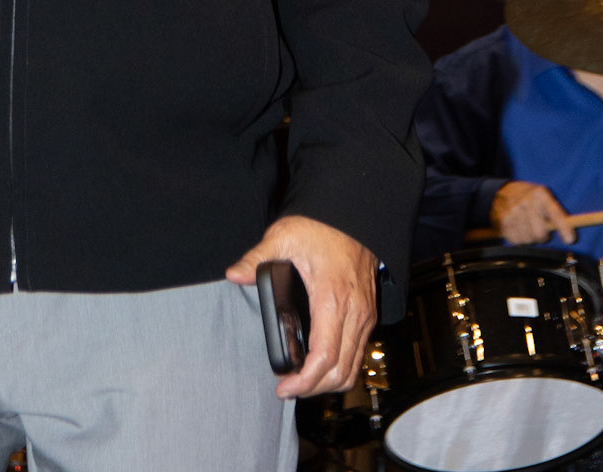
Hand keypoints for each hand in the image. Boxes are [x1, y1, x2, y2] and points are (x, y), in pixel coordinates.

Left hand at [227, 215, 376, 399]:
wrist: (352, 213)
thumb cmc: (320, 226)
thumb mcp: (284, 236)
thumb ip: (257, 258)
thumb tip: (234, 275)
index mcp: (332, 298)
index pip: (324, 357)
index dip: (304, 380)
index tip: (283, 387)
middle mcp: (355, 313)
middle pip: (341, 372)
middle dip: (313, 388)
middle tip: (288, 387)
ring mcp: (364, 316)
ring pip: (353, 368)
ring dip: (328, 382)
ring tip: (301, 380)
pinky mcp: (367, 314)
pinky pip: (358, 353)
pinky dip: (340, 367)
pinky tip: (318, 363)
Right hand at [490, 180, 574, 243]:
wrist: (503, 191)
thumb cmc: (531, 198)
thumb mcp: (544, 197)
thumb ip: (556, 213)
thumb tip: (571, 237)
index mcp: (540, 194)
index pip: (555, 212)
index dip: (563, 227)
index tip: (570, 239)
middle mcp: (526, 201)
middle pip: (540, 233)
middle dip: (543, 237)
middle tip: (541, 230)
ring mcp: (513, 211)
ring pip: (529, 239)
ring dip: (531, 238)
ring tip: (528, 226)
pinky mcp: (503, 221)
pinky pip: (517, 241)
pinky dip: (520, 239)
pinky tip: (519, 228)